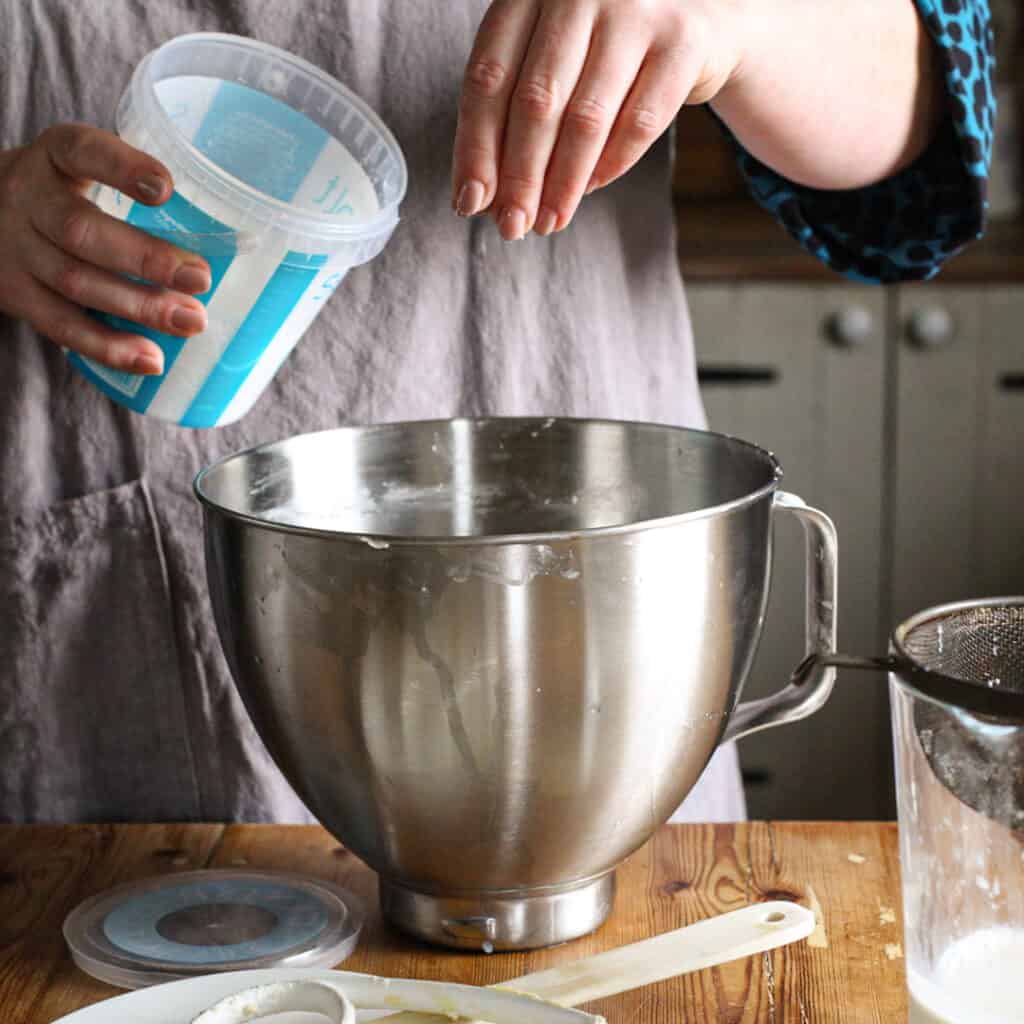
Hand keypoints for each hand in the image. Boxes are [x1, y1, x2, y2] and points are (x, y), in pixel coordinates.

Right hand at [0, 124, 211, 375]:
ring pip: (77, 282)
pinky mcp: (15, 295)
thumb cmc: (63, 193)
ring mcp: (16, 250)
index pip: (82, 150)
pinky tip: (150, 358)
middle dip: (146, 259)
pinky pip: (62, 325)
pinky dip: (108, 346)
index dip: (122, 168)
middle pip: (82, 232)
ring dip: (138, 307)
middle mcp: (27, 198)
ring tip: (191, 321)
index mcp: (54, 156)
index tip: (166, 188)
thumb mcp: (83, 169)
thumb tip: (238, 233)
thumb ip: (134, 186)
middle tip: (201, 277)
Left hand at [452, 0, 743, 239]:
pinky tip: (589, 190)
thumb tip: (484, 198)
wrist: (698, 10)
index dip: (476, 147)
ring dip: (562, 184)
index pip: (489, 78)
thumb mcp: (551, 56)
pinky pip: (639, 123)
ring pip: (587, 118)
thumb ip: (515, 110)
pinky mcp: (683, 42)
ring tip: (549, 221)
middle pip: (536, 102)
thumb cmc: (604, 42)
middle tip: (512, 226)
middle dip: (520, 177)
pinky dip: (610, 166)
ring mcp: (635, 11)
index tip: (471, 202)